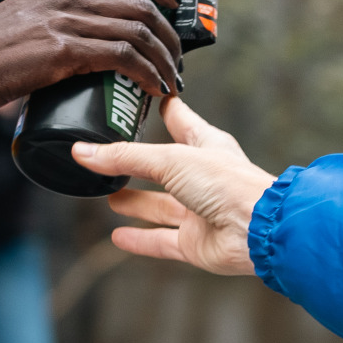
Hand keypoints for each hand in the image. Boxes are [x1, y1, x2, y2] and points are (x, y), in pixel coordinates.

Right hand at [0, 0, 181, 114]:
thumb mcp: (21, 23)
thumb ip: (49, 27)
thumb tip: (69, 54)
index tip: (172, 3)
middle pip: (141, 4)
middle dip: (169, 35)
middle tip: (175, 61)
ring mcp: (66, 21)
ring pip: (138, 31)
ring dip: (164, 60)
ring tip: (170, 82)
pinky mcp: (63, 51)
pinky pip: (122, 57)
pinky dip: (147, 74)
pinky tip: (153, 89)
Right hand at [72, 97, 275, 275]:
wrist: (258, 230)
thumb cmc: (231, 185)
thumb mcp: (171, 160)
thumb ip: (125, 158)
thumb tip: (84, 153)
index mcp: (205, 146)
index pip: (180, 121)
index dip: (163, 110)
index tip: (146, 100)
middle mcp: (202, 178)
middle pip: (162, 168)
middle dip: (137, 165)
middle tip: (111, 160)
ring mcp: (199, 211)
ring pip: (160, 207)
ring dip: (135, 203)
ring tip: (110, 198)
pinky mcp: (195, 242)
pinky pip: (162, 241)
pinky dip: (140, 240)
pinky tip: (119, 237)